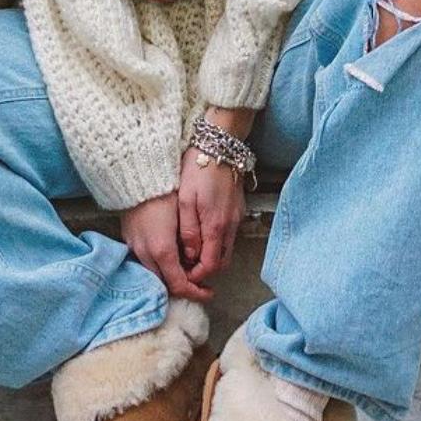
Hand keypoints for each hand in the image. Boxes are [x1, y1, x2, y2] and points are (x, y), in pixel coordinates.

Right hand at [119, 190, 215, 301]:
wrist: (138, 176)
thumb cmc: (165, 192)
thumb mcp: (184, 216)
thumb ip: (191, 242)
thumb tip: (195, 260)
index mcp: (162, 250)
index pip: (179, 284)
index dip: (196, 292)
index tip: (209, 291)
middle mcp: (145, 253)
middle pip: (165, 283)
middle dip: (184, 285)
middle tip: (199, 281)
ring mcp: (134, 247)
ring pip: (154, 273)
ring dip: (170, 275)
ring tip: (186, 267)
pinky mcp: (128, 240)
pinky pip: (144, 261)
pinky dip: (158, 264)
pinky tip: (168, 255)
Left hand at [176, 105, 252, 287]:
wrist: (220, 144)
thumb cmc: (198, 169)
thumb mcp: (185, 200)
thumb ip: (188, 231)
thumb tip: (189, 255)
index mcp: (216, 226)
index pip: (211, 265)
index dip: (197, 276)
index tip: (184, 276)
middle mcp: (230, 225)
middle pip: (222, 262)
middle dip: (206, 270)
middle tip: (187, 268)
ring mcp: (236, 217)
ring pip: (227, 249)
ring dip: (212, 256)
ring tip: (191, 252)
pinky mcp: (237, 209)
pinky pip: (229, 235)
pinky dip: (217, 242)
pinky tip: (202, 233)